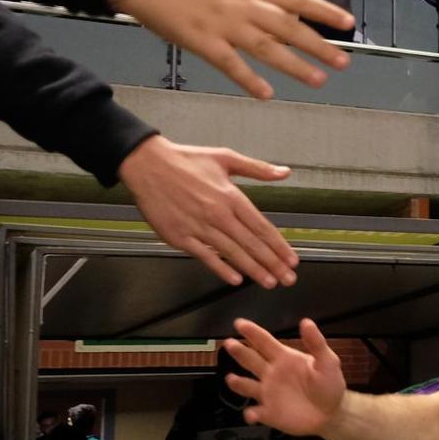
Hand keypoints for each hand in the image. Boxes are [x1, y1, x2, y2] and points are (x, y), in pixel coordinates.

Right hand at [113, 0, 353, 97]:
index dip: (323, 11)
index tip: (347, 23)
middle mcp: (242, 4)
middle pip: (288, 27)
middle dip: (319, 45)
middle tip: (343, 63)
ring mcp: (224, 24)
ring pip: (267, 48)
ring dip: (294, 66)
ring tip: (318, 81)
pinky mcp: (202, 41)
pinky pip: (231, 64)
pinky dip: (249, 80)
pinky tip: (267, 94)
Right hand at [119, 137, 298, 286]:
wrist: (147, 164)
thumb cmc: (185, 160)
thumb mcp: (226, 157)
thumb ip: (258, 168)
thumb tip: (284, 172)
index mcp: (231, 196)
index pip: (262, 227)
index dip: (279, 246)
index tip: (291, 259)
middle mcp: (218, 214)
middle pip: (252, 244)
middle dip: (273, 264)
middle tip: (288, 279)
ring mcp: (198, 227)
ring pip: (233, 253)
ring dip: (253, 270)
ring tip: (270, 282)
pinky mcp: (179, 236)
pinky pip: (205, 257)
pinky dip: (221, 268)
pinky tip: (235, 279)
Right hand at [223, 317, 346, 435]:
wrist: (332, 413)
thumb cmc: (329, 384)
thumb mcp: (327, 361)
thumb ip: (316, 343)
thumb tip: (307, 322)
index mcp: (284, 358)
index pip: (264, 342)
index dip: (252, 332)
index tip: (239, 323)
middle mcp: (271, 373)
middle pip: (250, 359)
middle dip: (239, 351)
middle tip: (229, 343)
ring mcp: (268, 393)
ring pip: (246, 386)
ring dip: (238, 383)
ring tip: (231, 378)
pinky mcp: (268, 413)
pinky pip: (254, 412)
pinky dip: (251, 413)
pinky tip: (252, 414)